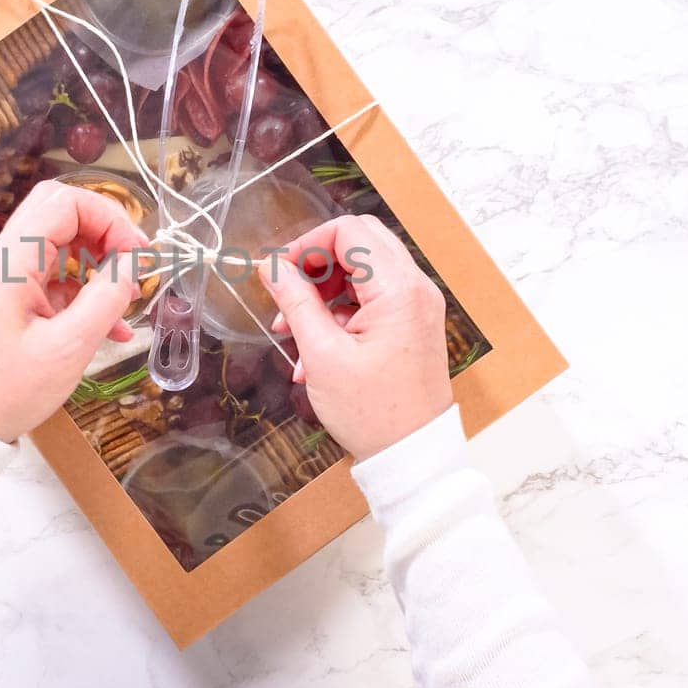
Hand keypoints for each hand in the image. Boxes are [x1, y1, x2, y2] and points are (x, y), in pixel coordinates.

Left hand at [0, 180, 146, 442]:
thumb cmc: (7, 391)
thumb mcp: (67, 349)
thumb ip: (105, 300)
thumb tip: (135, 263)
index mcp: (12, 262)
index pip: (64, 202)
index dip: (109, 217)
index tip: (137, 253)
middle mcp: (6, 260)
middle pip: (61, 212)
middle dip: (106, 230)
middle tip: (135, 262)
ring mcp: (8, 278)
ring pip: (61, 242)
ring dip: (99, 261)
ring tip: (128, 297)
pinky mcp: (13, 299)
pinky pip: (56, 277)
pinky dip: (86, 290)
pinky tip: (112, 326)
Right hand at [258, 214, 452, 460]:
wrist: (412, 455)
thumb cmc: (372, 412)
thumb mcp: (322, 354)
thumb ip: (296, 301)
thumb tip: (271, 267)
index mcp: (398, 290)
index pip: (349, 231)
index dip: (307, 243)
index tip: (277, 271)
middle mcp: (415, 288)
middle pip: (359, 242)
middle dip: (315, 262)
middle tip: (286, 289)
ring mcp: (417, 306)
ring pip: (363, 269)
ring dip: (323, 289)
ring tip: (291, 328)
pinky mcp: (411, 324)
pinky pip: (371, 298)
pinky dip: (339, 310)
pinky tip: (312, 347)